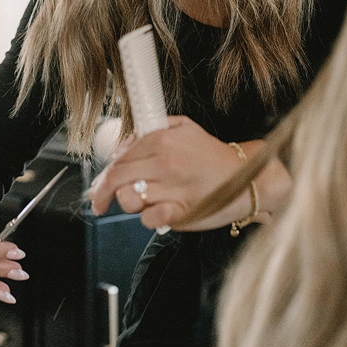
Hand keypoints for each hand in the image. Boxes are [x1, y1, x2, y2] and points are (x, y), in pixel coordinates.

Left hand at [87, 116, 260, 231]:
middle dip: (102, 194)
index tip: (99, 186)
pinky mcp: (182, 210)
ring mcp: (173, 186)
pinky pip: (149, 219)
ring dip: (129, 204)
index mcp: (161, 139)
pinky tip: (158, 212)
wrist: (248, 177)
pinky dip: (148, 218)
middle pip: (116, 179)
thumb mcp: (185, 127)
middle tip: (99, 202)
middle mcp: (164, 161)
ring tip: (139, 202)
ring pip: (129, 199)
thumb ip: (153, 129)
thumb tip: (122, 146)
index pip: (118, 159)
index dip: (103, 175)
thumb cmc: (212, 156)